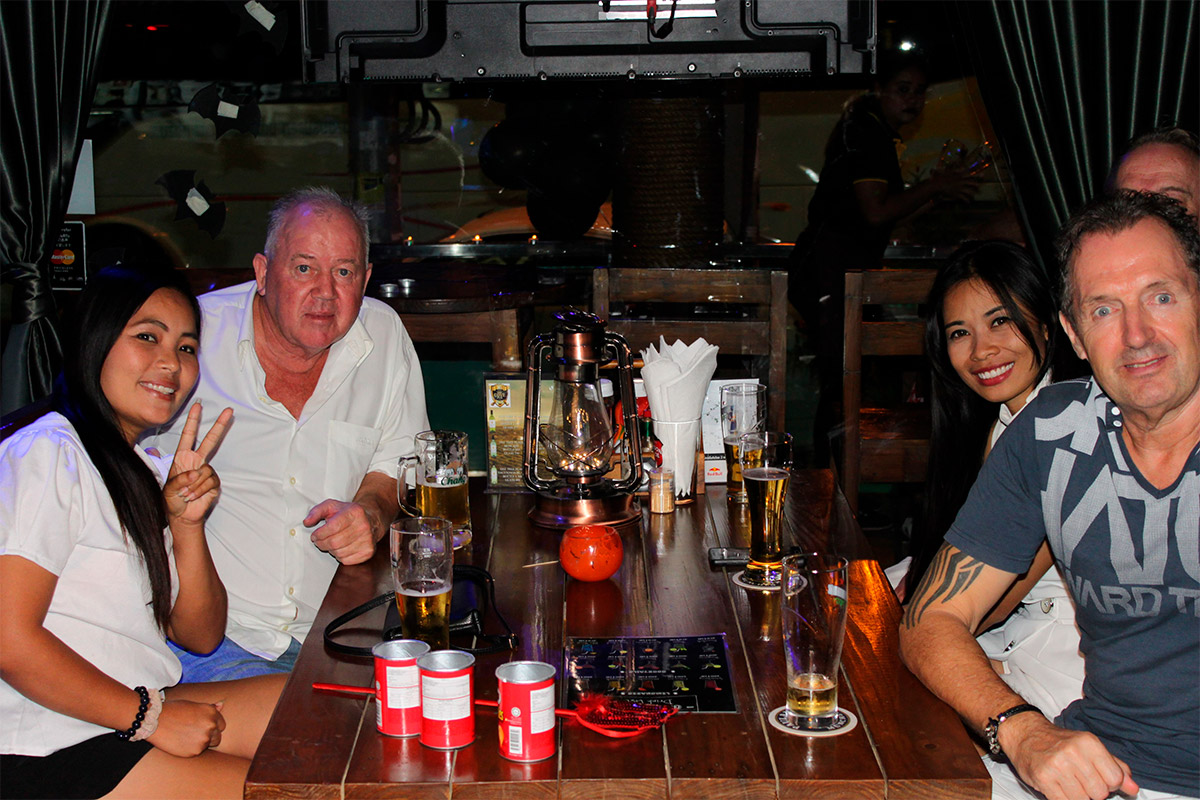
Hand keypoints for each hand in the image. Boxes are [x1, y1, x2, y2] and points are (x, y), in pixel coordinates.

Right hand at [146, 699, 225, 756]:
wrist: (155, 721)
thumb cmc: (174, 710)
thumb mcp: (193, 705)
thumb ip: (209, 708)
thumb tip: (222, 705)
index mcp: (212, 713)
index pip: (221, 724)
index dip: (212, 726)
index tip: (201, 726)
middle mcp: (211, 726)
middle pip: (218, 736)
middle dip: (209, 736)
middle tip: (193, 733)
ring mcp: (204, 739)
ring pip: (209, 745)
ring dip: (201, 743)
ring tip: (186, 736)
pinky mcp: (195, 751)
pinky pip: (198, 752)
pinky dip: (192, 749)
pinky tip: (181, 742)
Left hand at [165, 405, 232, 526]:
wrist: (182, 515)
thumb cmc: (171, 500)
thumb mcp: (167, 490)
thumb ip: (179, 480)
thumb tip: (195, 473)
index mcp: (182, 458)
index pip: (188, 436)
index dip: (192, 421)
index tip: (197, 406)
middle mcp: (196, 461)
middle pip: (210, 441)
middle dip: (219, 426)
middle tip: (229, 411)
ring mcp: (206, 471)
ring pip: (205, 471)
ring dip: (194, 485)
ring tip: (186, 494)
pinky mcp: (214, 483)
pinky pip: (210, 482)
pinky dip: (200, 491)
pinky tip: (195, 496)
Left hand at [305, 499, 379, 564]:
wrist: (371, 519)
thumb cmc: (348, 513)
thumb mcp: (332, 506)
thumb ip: (316, 512)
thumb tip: (307, 522)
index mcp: (354, 512)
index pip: (333, 527)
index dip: (319, 534)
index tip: (315, 535)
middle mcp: (363, 526)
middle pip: (334, 542)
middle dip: (322, 543)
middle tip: (319, 541)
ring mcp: (367, 540)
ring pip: (339, 553)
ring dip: (330, 550)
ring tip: (332, 542)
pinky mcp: (368, 552)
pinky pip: (346, 560)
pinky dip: (339, 556)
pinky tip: (341, 547)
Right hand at [929, 167, 981, 202]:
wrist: (937, 185)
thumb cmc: (940, 177)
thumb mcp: (946, 170)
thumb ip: (951, 166)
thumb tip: (954, 161)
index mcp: (960, 175)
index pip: (970, 175)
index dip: (977, 175)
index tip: (984, 175)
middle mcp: (962, 182)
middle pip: (972, 183)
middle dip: (976, 185)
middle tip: (979, 186)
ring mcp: (960, 188)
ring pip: (969, 191)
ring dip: (972, 194)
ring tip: (973, 196)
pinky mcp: (957, 194)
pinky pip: (964, 198)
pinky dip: (966, 200)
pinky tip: (968, 202)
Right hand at [1001, 713, 1138, 799]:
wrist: (1025, 735)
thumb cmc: (1059, 742)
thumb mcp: (1090, 747)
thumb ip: (1115, 767)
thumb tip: (1133, 789)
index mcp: (1089, 743)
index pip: (1115, 779)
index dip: (1109, 784)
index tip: (1098, 778)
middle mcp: (1073, 752)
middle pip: (1100, 793)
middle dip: (1093, 791)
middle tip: (1080, 780)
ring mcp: (1057, 766)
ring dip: (1078, 796)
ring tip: (1069, 783)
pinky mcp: (1043, 778)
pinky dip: (1064, 799)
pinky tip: (1059, 788)